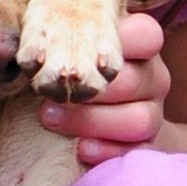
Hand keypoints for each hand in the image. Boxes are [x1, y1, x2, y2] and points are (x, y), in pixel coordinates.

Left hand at [41, 10, 166, 166]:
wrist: (115, 111)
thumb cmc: (78, 61)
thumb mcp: (72, 39)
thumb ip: (61, 35)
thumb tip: (32, 51)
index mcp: (142, 44)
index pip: (146, 34)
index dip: (116, 42)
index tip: (76, 51)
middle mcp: (153, 75)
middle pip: (132, 80)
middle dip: (87, 89)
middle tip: (47, 89)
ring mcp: (154, 109)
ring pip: (139, 119)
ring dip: (91, 120)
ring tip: (49, 116)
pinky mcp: (147, 142)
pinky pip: (137, 150)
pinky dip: (108, 150)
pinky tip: (81, 148)